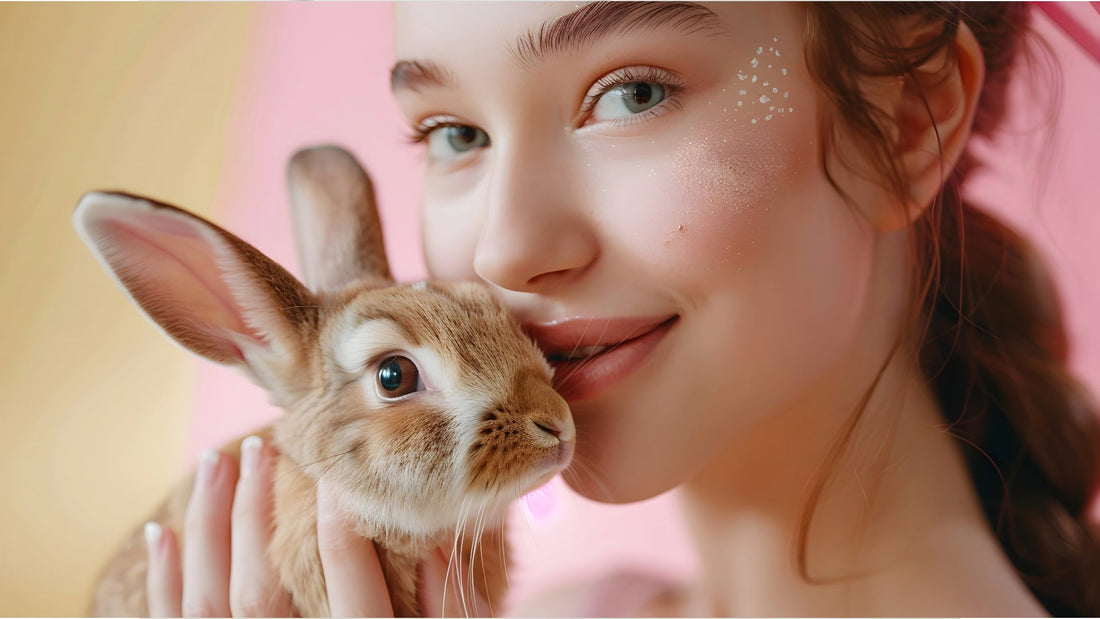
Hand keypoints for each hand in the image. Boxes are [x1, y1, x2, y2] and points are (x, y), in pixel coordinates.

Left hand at [143, 436, 483, 616]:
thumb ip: (450, 609)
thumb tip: (436, 535)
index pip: (344, 582)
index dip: (340, 522)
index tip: (335, 471)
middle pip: (258, 586)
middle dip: (254, 507)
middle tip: (261, 445)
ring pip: (206, 602)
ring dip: (205, 525)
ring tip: (214, 463)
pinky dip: (161, 581)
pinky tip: (161, 532)